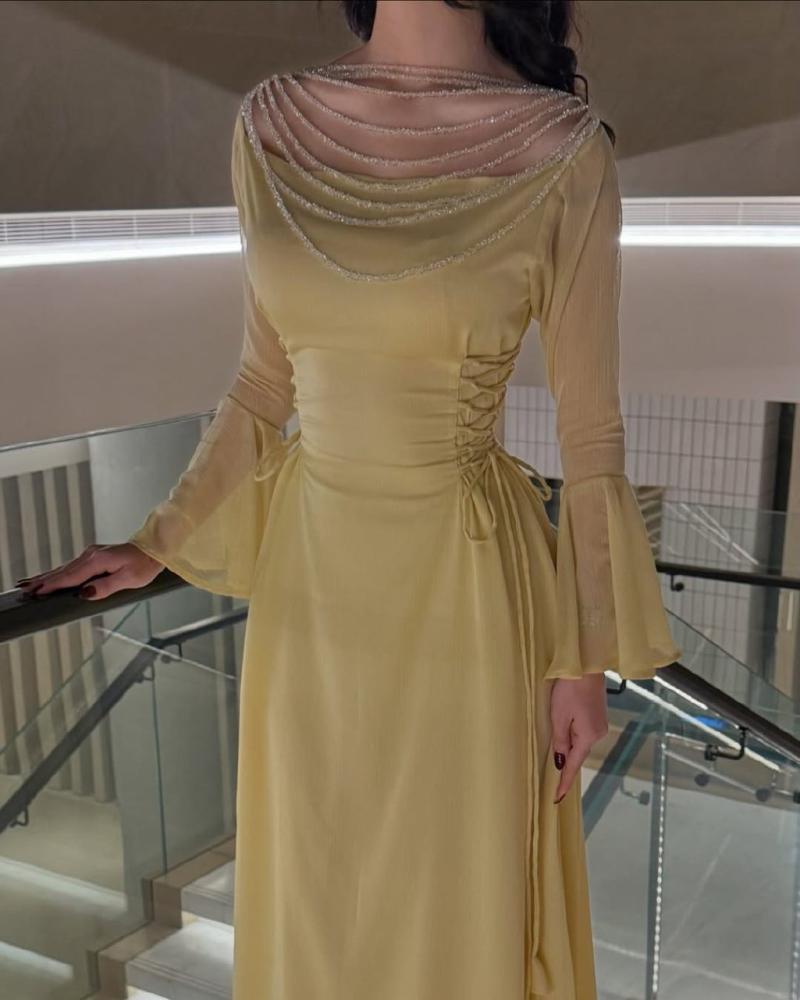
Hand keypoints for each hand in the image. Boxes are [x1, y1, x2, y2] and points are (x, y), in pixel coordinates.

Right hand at [16, 543, 163, 600]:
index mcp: (98, 561)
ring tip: (29, 584)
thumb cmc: (145, 565)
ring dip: (47, 577)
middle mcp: (91, 555)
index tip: (38, 593)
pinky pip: (72, 567)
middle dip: (43, 581)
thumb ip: (105, 587)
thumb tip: (84, 593)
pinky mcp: (94, 556)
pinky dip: (58, 573)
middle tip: (24, 590)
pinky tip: (50, 577)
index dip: (53, 586)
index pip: (71, 576)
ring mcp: (91, 554)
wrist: (154, 550)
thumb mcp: (129, 580)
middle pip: (63, 571)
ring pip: (65, 568)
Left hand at [550, 672, 608, 803]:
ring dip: (567, 741)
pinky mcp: (598, 715)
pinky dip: (573, 733)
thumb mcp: (559, 715)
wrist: (586, 665)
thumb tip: (560, 760)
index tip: (557, 797)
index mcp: (588, 736)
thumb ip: (560, 740)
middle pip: (577, 752)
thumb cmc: (570, 688)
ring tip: (556, 730)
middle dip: (564, 757)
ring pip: (579, 740)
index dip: (564, 781)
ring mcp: (600, 724)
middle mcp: (598, 733)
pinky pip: (583, 731)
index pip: (573, 765)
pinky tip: (565, 723)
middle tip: (550, 761)